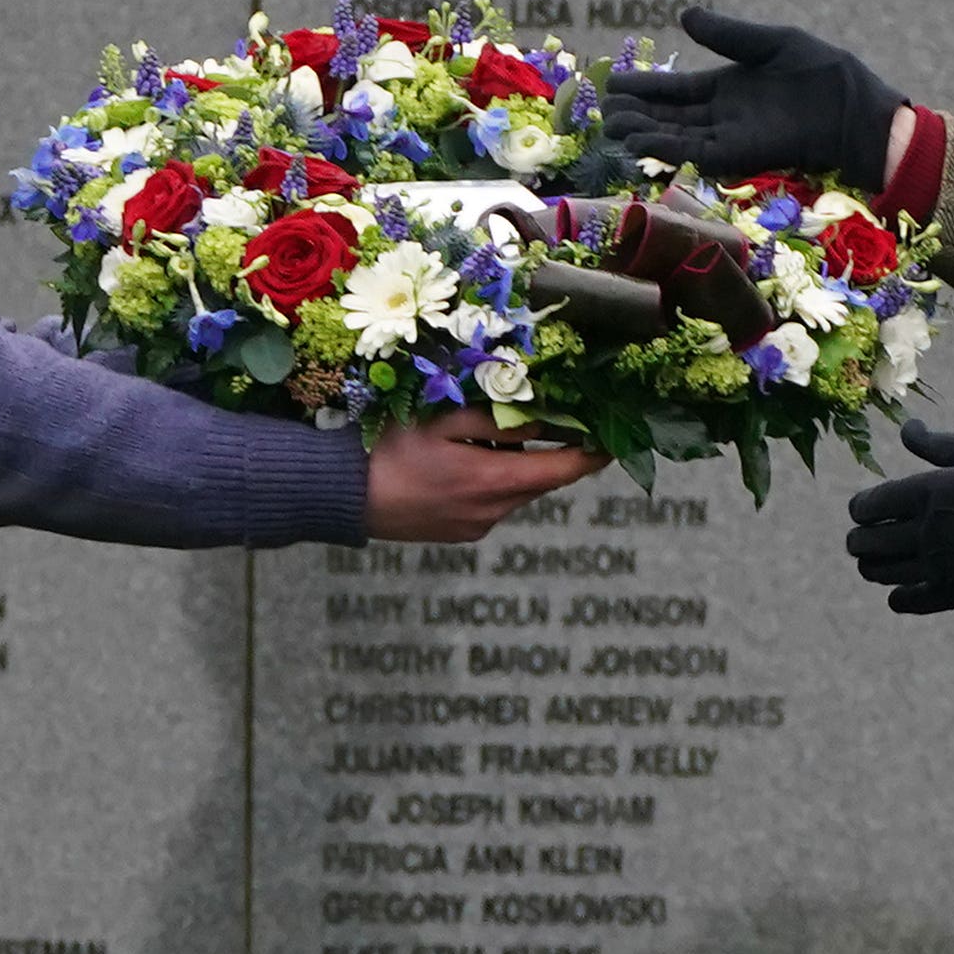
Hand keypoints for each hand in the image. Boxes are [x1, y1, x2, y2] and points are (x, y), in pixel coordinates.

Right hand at [366, 410, 603, 541]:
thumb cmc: (390, 449)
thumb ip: (499, 420)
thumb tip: (547, 418)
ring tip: (481, 437)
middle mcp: (492, 513)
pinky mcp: (460, 534)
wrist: (341, 496)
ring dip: (514, 466)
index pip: (563, 471)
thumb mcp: (445, 420)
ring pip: (515, 492)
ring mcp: (476, 527)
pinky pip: (492, 504)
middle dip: (549, 452)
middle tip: (550, 419)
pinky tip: (459, 463)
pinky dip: (491, 482)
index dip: (593, 455)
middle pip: (540, 481)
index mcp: (493, 481)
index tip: (613, 439)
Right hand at [596, 7, 904, 188]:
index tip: (613, 84)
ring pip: (676, 137)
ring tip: (611, 127)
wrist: (857, 110)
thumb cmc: (824, 73)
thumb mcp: (772, 43)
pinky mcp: (740, 155)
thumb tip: (684, 14)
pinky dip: (668, 149)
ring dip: (644, 133)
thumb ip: (728, 34)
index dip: (646, 88)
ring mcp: (731, 137)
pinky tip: (642, 142)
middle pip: (669, 116)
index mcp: (730, 86)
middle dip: (636, 113)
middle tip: (601, 109)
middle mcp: (724, 115)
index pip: (677, 90)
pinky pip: (696, 153)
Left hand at [844, 420, 953, 613]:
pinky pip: (910, 601)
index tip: (864, 508)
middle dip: (858, 538)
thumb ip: (937, 445)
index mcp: (926, 493)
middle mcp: (924, 531)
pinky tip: (899, 593)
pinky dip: (899, 598)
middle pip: (865, 543)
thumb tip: (907, 427)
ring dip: (872, 566)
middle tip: (863, 536)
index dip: (859, 508)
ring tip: (876, 560)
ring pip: (879, 573)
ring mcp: (937, 565)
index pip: (866, 507)